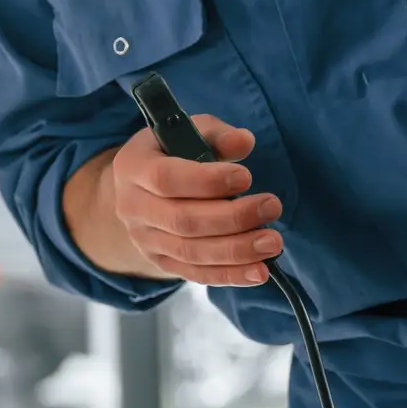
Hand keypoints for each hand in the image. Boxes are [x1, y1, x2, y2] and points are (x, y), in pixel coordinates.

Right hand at [88, 115, 284, 286]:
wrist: (141, 189)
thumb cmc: (173, 153)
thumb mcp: (188, 132)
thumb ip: (217, 134)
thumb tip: (244, 141)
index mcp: (134, 167)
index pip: (166, 178)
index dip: (207, 181)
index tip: (246, 178)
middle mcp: (133, 207)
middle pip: (183, 221)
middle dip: (232, 218)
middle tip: (272, 207)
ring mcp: (146, 239)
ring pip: (191, 252)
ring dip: (236, 251)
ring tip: (272, 243)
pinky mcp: (162, 262)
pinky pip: (196, 274)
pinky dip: (230, 276)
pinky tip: (259, 272)